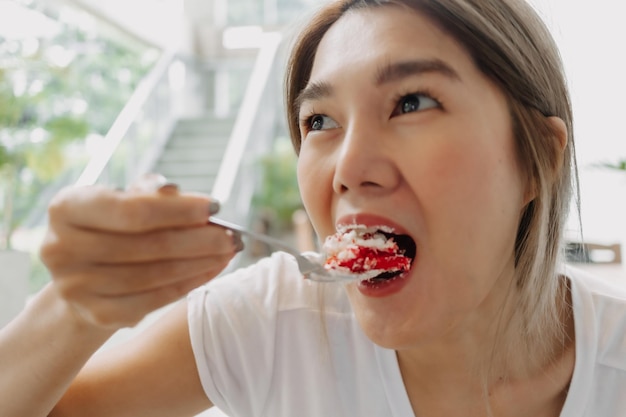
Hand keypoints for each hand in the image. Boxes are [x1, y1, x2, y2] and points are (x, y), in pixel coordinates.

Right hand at [40, 176, 240, 329]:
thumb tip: (178, 193)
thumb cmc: (114, 227)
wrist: (87, 275)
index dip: (178, 210)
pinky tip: (212, 270)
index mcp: (66, 208)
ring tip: (228, 251)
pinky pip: (155, 300)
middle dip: (198, 239)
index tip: (215, 207)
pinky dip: (190, 284)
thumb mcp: (125, 199)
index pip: (131, 210)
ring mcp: (76, 286)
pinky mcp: (97, 314)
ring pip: (155, 275)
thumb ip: (150, 193)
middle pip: (147, 245)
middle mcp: (61, 248)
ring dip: (200, 263)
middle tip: (232, 236)